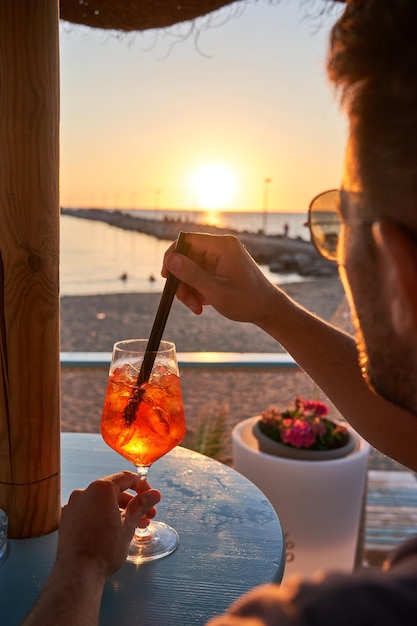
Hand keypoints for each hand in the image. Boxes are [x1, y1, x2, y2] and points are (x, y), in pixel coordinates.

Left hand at [57, 471, 160, 579]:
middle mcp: (84, 493)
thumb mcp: (129, 525)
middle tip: (147, 516)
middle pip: (114, 491)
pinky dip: (102, 517)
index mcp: (100, 489)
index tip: (150, 498)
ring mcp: (73, 506)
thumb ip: (142, 505)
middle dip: (132, 503)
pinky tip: (112, 531)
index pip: (126, 478)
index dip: (142, 486)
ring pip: (101, 503)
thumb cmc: (104, 549)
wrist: (78, 574)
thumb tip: (154, 494)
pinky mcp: (67, 520)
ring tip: (133, 527)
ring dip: (119, 511)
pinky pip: (89, 512)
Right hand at [162, 233, 277, 324]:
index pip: (187, 240)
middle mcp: (222, 247)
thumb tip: (170, 259)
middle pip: (188, 257)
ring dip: (189, 289)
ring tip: (196, 307)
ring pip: (192, 268)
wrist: (268, 310)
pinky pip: (201, 274)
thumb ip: (191, 275)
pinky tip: (203, 304)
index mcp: (223, 246)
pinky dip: (198, 289)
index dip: (173, 256)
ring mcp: (222, 257)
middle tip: (184, 300)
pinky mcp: (222, 267)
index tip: (167, 276)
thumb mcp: (215, 291)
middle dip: (183, 280)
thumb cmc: (247, 301)